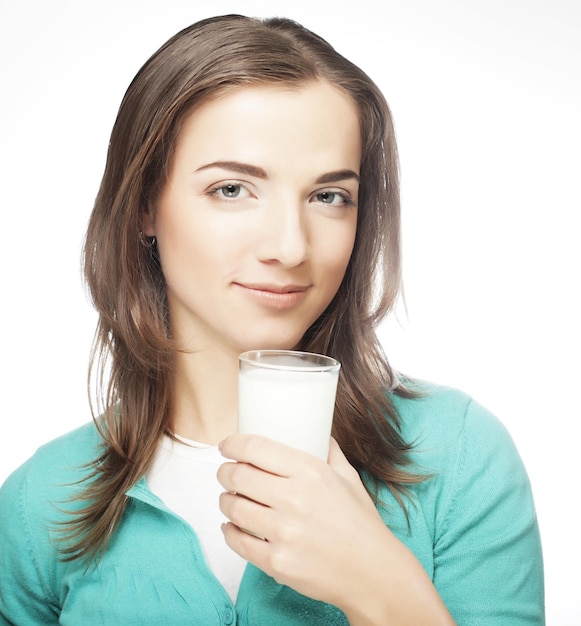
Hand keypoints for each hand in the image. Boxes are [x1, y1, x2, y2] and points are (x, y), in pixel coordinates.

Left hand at [217, 434, 454, 624]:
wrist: (373, 572)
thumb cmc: (361, 522)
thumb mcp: (348, 477)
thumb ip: (329, 450)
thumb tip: (316, 430)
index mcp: (310, 472)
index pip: (256, 448)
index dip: (232, 444)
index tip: (226, 445)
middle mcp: (294, 499)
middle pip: (238, 476)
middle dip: (225, 471)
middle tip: (226, 472)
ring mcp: (283, 533)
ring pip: (233, 507)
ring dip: (226, 499)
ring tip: (231, 497)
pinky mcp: (276, 563)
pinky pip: (237, 542)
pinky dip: (229, 530)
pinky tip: (232, 525)